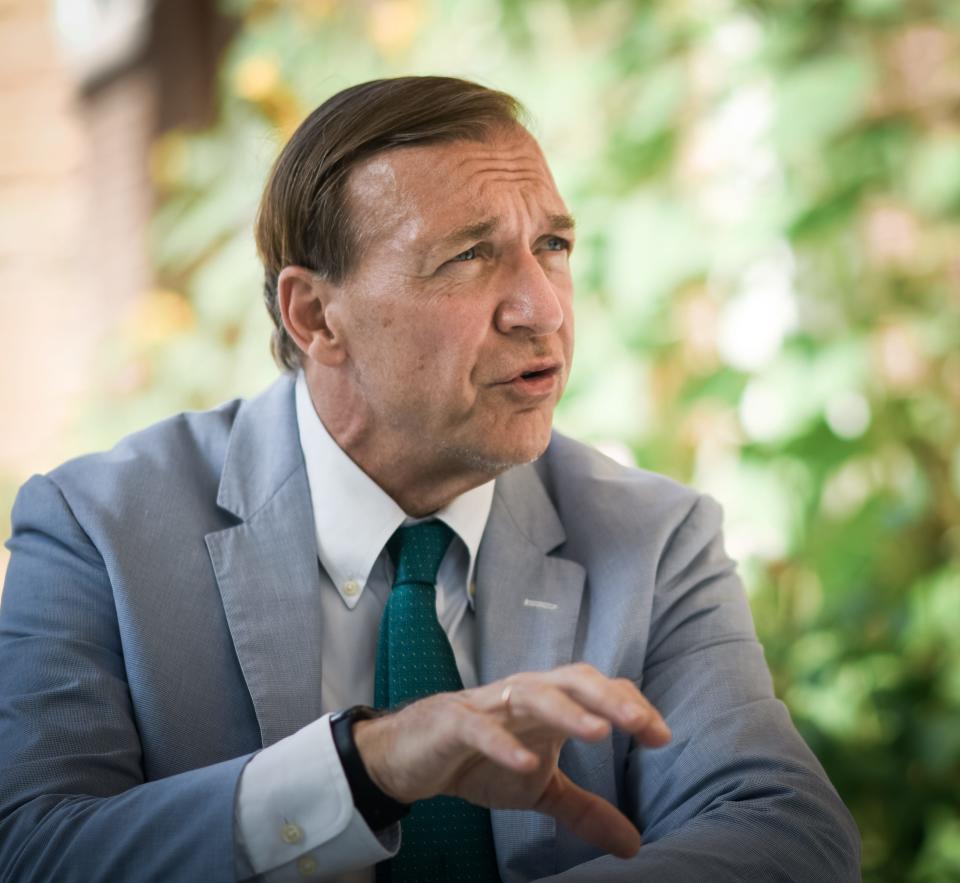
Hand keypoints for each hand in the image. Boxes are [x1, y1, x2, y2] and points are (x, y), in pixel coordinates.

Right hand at [353, 662, 670, 858]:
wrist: (411, 757)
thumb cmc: (480, 761)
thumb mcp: (540, 789)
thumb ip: (585, 808)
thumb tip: (634, 845)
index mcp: (548, 703)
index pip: (595, 690)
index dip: (629, 705)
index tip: (661, 737)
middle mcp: (522, 695)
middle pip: (570, 679)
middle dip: (608, 698)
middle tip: (642, 725)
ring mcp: (487, 706)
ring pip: (530, 693)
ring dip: (566, 710)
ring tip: (598, 732)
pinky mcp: (452, 724)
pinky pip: (479, 728)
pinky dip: (502, 743)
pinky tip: (527, 763)